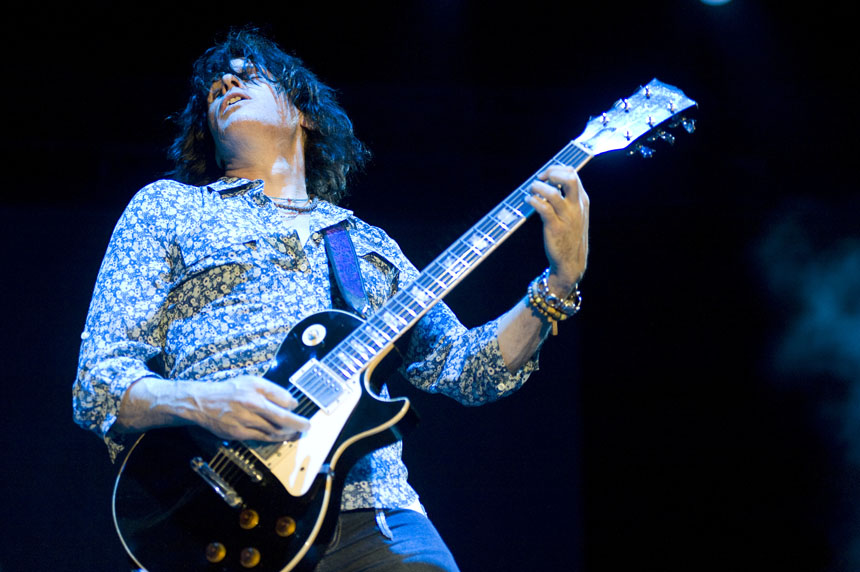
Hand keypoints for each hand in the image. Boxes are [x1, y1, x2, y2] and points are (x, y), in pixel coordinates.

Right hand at [183, 375, 310, 441]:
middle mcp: (251, 404)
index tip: (298, 408)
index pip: (283, 398)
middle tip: (307, 426)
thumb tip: (291, 403)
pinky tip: (282, 437)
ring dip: (288, 433)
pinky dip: (275, 439)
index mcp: (256, 389)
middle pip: (282, 418)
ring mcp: (245, 420)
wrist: (202, 402)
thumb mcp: (251, 381)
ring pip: (273, 430)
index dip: (294, 405)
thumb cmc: (230, 391)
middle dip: (298, 423)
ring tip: (297, 432)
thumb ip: (272, 390)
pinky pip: (262, 438)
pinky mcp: (239, 433)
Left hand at [526, 166, 589, 294]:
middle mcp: (576, 206)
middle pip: (569, 178)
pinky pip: (543, 208)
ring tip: (530, 191)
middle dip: (552, 173)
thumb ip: (568, 198)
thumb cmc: (569, 235)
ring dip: (537, 187)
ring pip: (552, 193)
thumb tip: (551, 181)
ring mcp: (566, 217)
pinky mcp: (555, 227)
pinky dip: (533, 201)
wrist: (571, 262)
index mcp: (582, 201)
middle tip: (540, 179)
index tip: (545, 175)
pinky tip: (528, 201)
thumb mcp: (575, 214)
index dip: (556, 169)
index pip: (573, 174)